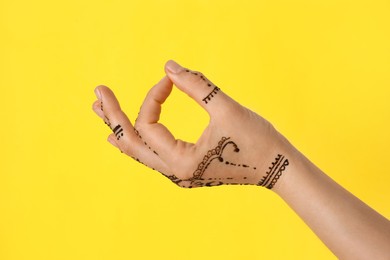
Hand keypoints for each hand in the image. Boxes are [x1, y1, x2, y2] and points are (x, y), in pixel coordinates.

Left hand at [92, 60, 291, 188]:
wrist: (278, 168)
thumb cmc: (257, 141)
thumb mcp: (227, 109)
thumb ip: (196, 86)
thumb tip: (169, 66)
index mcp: (180, 161)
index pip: (149, 124)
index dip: (154, 95)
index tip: (170, 78)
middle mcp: (174, 172)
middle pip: (131, 143)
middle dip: (112, 117)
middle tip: (96, 94)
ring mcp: (179, 173)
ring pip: (140, 151)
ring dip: (120, 129)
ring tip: (100, 112)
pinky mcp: (187, 169)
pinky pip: (153, 155)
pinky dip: (137, 141)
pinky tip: (123, 135)